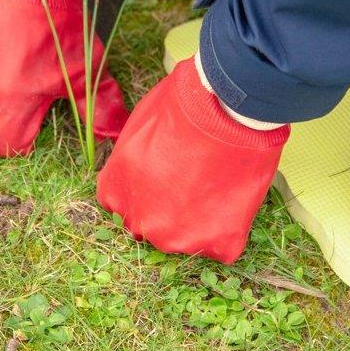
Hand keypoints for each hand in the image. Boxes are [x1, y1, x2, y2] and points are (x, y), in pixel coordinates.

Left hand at [97, 58, 289, 262]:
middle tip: (195, 180)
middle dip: (170, 209)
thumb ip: (132, 157)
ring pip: (186, 238)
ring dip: (200, 220)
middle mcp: (141, 221)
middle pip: (153, 225)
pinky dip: (229, 229)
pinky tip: (234, 198)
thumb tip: (140, 162)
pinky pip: (221, 246)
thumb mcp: (138, 123)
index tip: (166, 178)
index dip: (147, 191)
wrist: (228, 108)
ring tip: (218, 184)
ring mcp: (178, 238)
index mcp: (115, 190)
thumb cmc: (183, 104)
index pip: (124, 204)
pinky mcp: (217, 244)